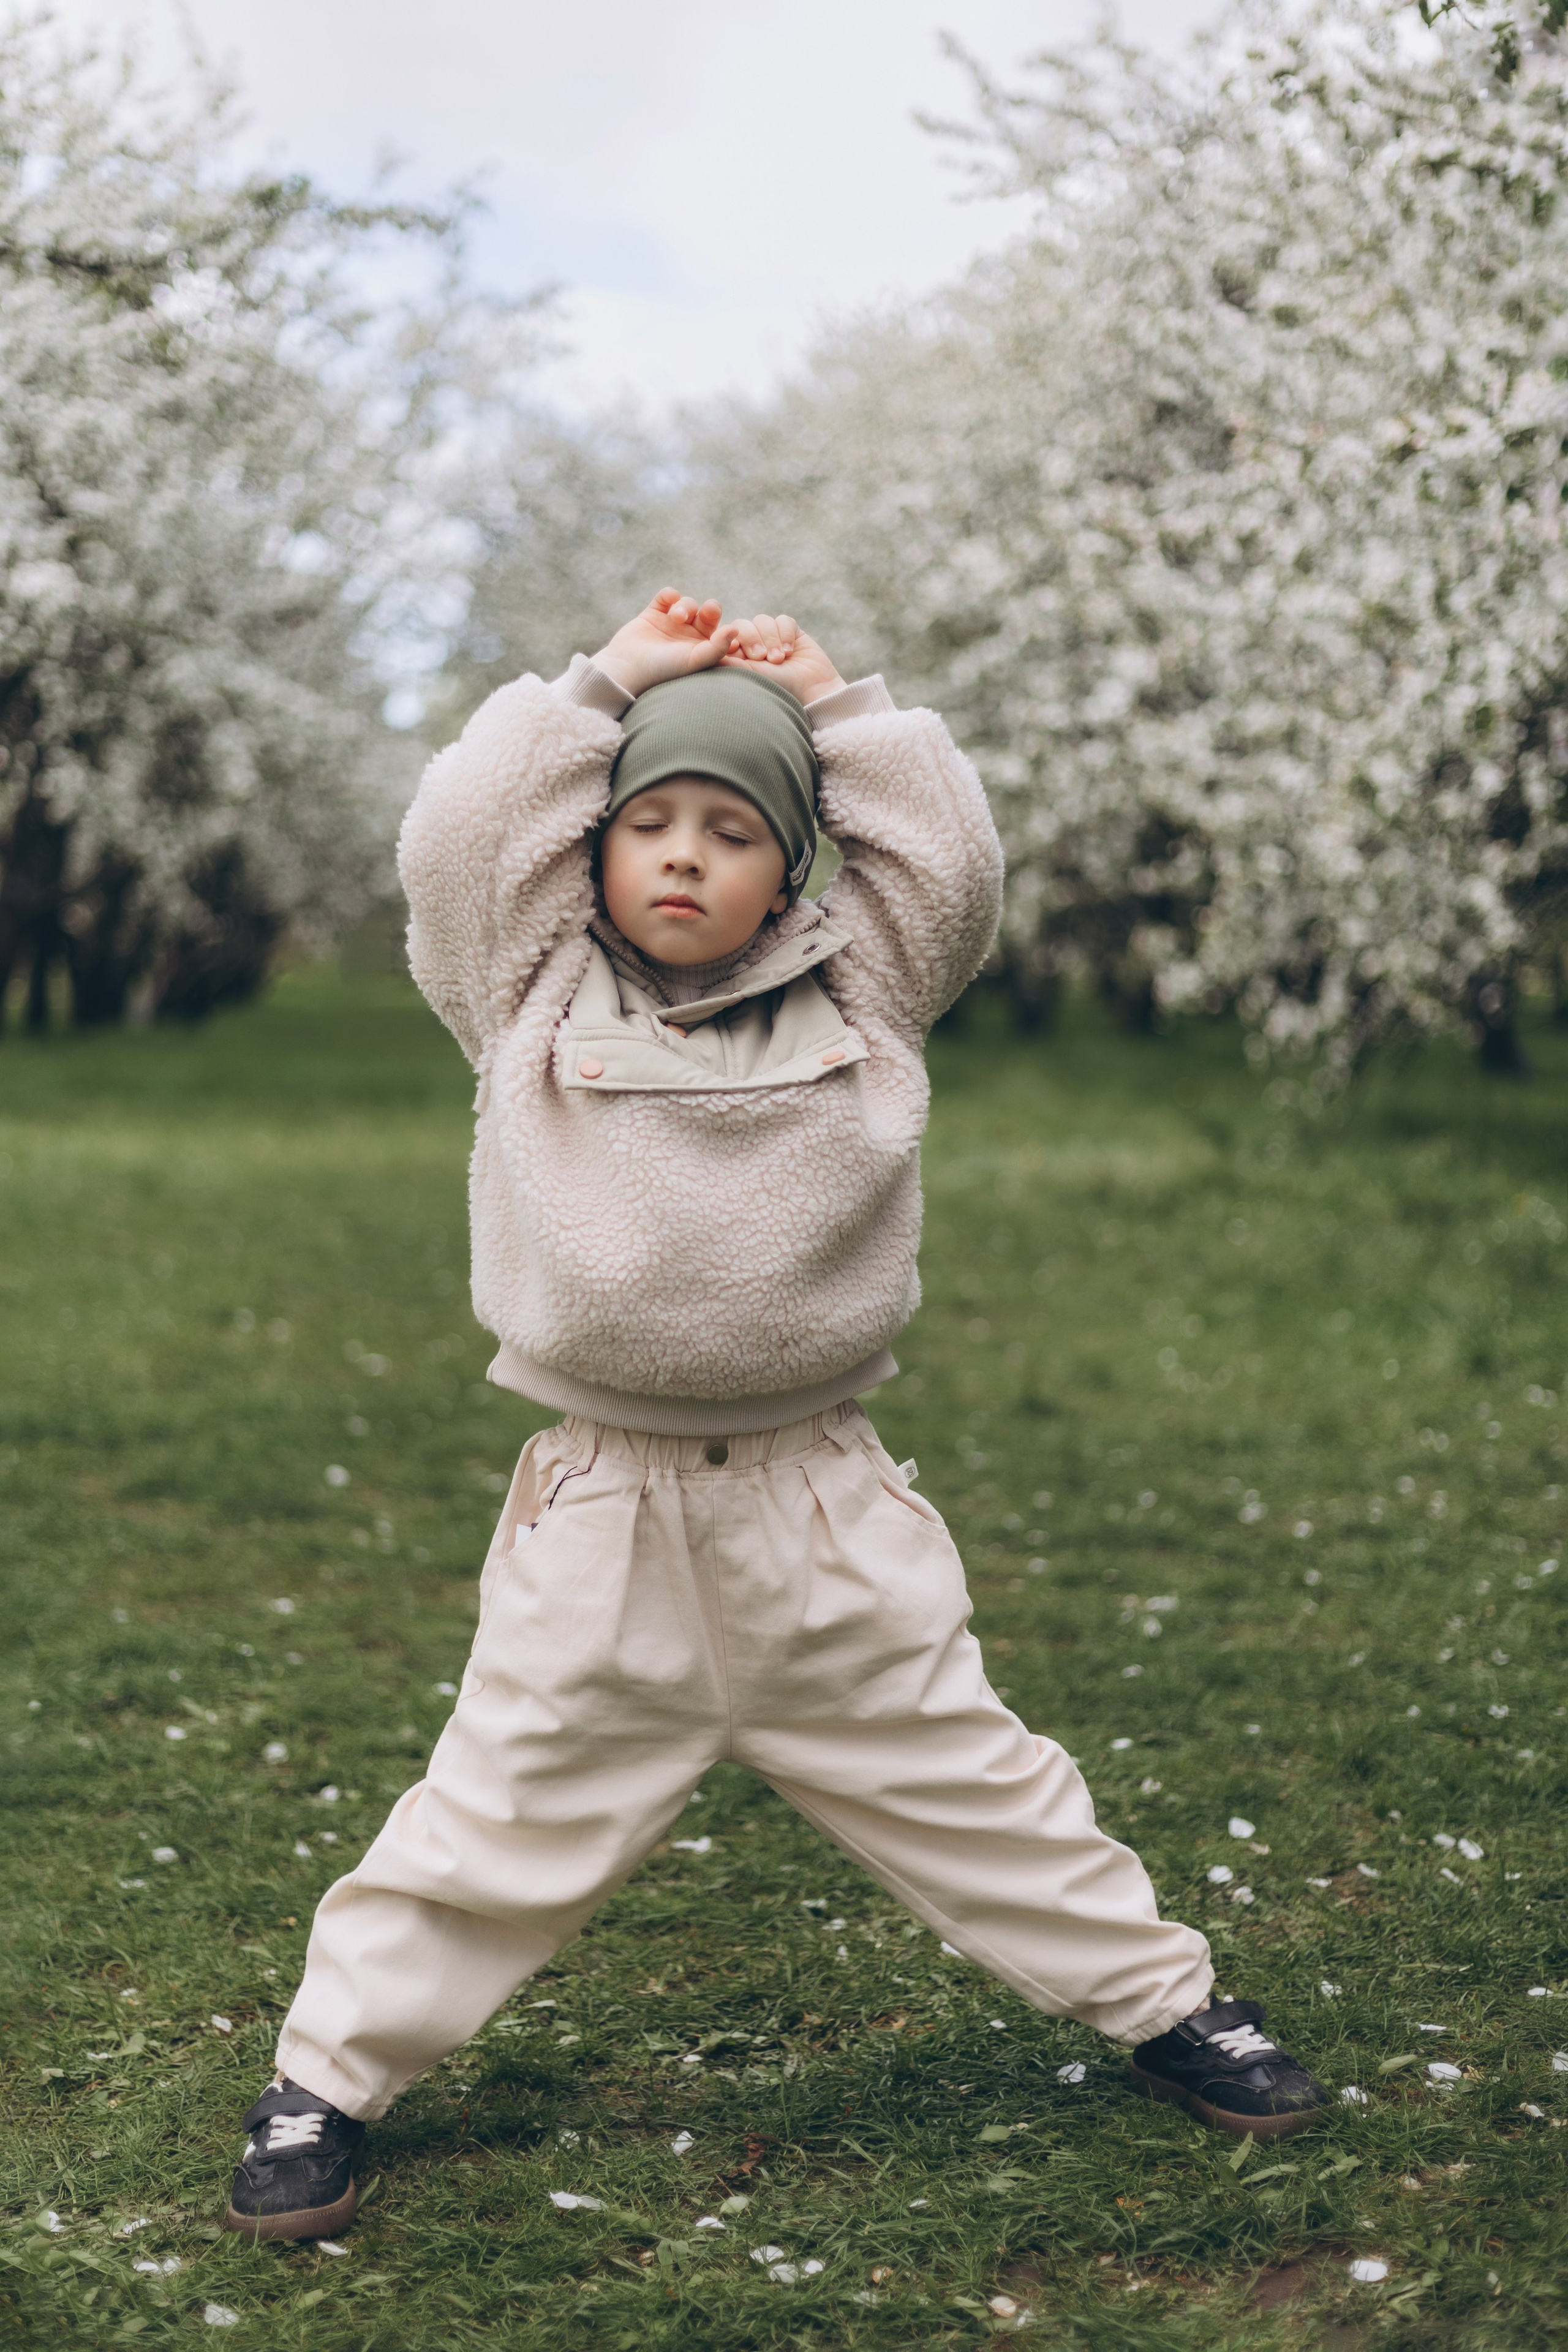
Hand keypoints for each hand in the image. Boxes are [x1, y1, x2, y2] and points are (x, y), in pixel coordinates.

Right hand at [592, 588, 737, 697]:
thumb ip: (717, 647)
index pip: (722, 632)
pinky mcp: (653, 614)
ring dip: (685, 606)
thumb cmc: (663, 670)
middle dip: (710, 610)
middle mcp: (688, 637)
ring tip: (676, 617)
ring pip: (688, 604)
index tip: (730, 627)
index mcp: (702, 650)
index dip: (726, 627)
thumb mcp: (694, 661)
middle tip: (709, 611)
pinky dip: (670, 595)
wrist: (627, 668)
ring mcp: (670, 624)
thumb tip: (736, 629)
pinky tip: (668, 601)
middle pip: (708, 614)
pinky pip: (667, 596)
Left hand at [722, 613, 844, 705]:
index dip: (731, 639)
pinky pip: (784, 620)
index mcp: (738, 657)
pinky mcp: (791, 632)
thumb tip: (706, 650)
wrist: (811, 691)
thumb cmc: (776, 688)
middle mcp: (753, 645)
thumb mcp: (747, 676)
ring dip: (771, 639)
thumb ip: (727, 661)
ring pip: (763, 621)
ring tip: (779, 659)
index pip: (727, 636)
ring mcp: (772, 637)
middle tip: (761, 658)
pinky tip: (790, 651)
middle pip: (743, 625)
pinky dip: (786, 633)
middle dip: (753, 639)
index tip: (734, 650)